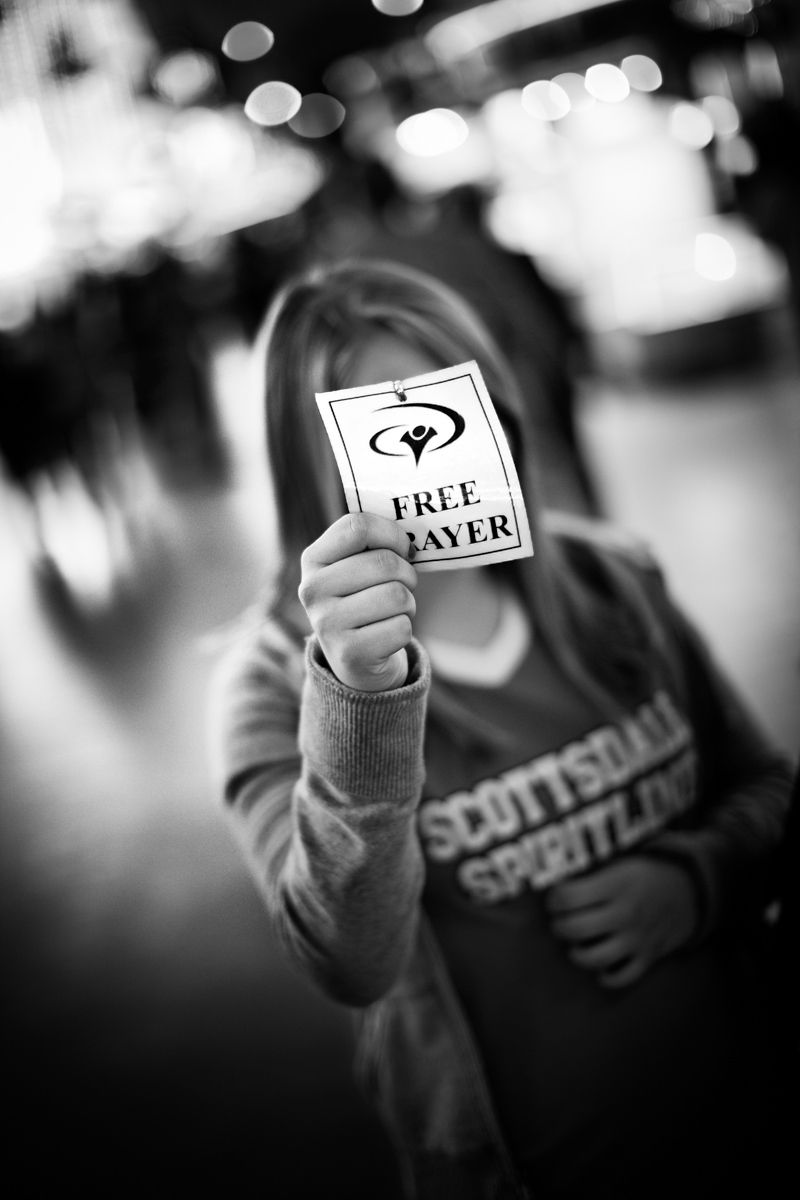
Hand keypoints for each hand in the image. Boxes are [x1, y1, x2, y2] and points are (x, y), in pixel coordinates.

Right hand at [299, 512, 417, 692]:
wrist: (355, 659)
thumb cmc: (363, 600)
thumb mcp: (354, 568)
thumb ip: (372, 545)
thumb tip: (411, 535)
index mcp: (313, 559)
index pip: (358, 526)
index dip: (391, 534)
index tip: (403, 548)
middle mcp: (312, 589)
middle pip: (384, 562)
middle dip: (407, 574)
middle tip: (403, 585)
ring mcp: (327, 623)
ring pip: (397, 595)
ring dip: (408, 603)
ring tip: (392, 611)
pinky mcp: (349, 653)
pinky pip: (401, 628)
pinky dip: (405, 630)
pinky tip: (387, 635)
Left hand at [545, 856, 697, 987]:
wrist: (688, 890)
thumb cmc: (644, 874)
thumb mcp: (620, 862)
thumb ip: (592, 873)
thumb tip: (554, 879)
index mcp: (616, 884)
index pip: (569, 897)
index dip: (554, 899)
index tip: (554, 900)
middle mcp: (625, 913)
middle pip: (576, 929)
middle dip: (558, 927)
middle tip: (559, 922)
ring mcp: (637, 938)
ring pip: (595, 958)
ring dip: (576, 954)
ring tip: (574, 944)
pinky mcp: (648, 957)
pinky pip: (622, 977)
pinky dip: (606, 977)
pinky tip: (599, 966)